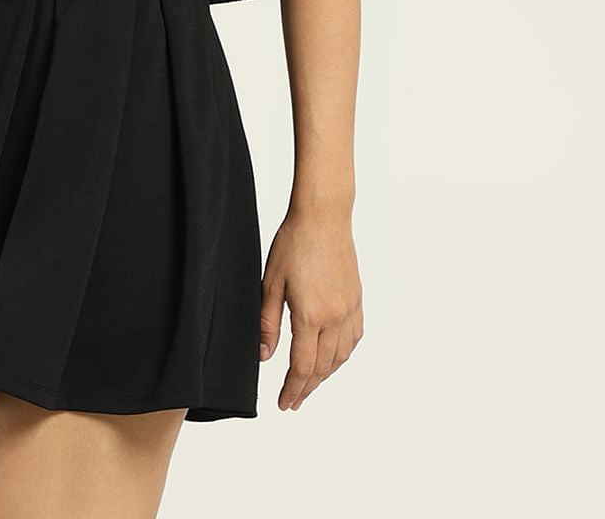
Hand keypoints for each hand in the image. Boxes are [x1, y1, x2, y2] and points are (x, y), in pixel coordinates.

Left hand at [258, 206, 363, 410]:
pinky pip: (353, 338)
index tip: (284, 403)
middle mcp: (334, 317)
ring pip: (341, 357)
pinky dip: (343, 355)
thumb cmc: (293, 243)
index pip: (302, 367)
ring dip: (325, 374)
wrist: (324, 216)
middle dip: (306, 388)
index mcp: (310, 315)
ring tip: (309, 383)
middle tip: (293, 401)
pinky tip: (333, 357)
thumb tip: (264, 356)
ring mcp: (349, 309)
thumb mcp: (270, 282)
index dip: (292, 389)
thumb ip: (267, 322)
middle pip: (322, 367)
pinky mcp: (356, 300)